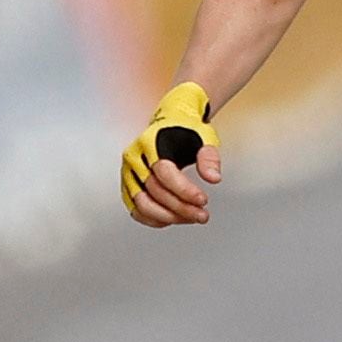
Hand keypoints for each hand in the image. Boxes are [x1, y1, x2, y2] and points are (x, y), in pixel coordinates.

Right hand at [121, 82, 219, 226]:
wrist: (171, 122)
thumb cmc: (185, 130)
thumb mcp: (204, 138)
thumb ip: (209, 158)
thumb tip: (213, 177)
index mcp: (150, 142)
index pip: (164, 173)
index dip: (184, 190)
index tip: (202, 200)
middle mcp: (134, 157)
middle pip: (155, 191)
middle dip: (182, 207)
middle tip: (202, 214)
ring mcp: (128, 173)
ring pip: (143, 204)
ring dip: (169, 217)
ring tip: (190, 217)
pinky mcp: (127, 186)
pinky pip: (136, 210)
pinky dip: (154, 219)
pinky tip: (173, 219)